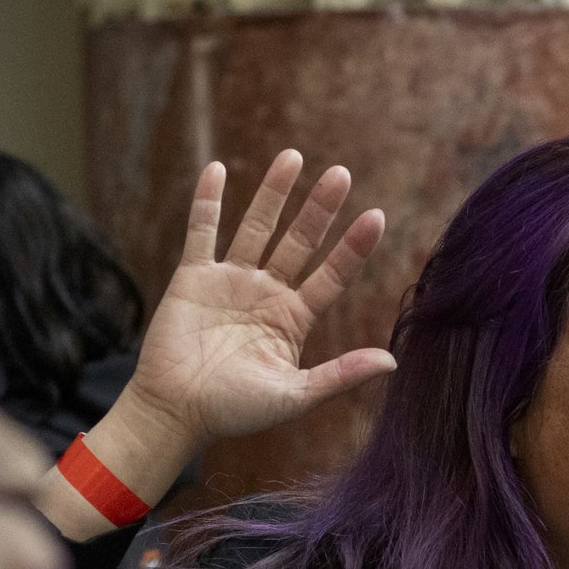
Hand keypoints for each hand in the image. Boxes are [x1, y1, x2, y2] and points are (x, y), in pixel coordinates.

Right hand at [34, 151, 392, 537]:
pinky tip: (217, 169)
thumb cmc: (234, 411)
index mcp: (293, 319)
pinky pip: (202, 232)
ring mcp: (230, 281)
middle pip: (299, 241)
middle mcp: (266, 294)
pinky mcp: (193, 277)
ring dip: (274, 193)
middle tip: (340, 173)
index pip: (332, 275)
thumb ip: (340, 375)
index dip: (353, 247)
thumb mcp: (294, 395)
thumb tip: (392, 361)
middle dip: (319, 209)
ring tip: (293, 156)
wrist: (176, 412)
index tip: (376, 215)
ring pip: (257, 227)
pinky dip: (208, 202)